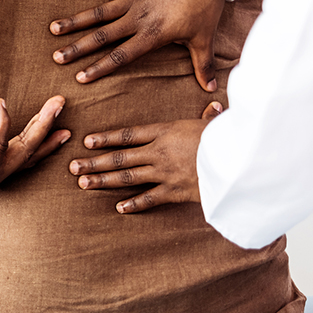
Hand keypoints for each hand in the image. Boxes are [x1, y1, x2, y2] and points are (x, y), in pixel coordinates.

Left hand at [0, 95, 70, 191]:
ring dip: (42, 124)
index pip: (27, 155)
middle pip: (32, 149)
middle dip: (49, 127)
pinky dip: (2, 122)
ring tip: (55, 104)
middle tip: (63, 105)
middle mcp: (0, 173)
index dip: (46, 144)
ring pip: (25, 146)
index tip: (64, 132)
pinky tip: (3, 104)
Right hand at [49, 0, 228, 91]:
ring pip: (98, 12)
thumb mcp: (204, 38)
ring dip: (75, 20)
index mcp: (152, 35)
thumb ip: (202, 64)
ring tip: (54, 28)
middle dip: (77, 48)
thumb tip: (210, 88)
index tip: (80, 77)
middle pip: (102, 36)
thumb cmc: (206, 7)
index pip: (121, 56)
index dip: (99, 68)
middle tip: (57, 57)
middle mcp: (137, 18)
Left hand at [69, 102, 222, 212]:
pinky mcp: (175, 192)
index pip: (128, 134)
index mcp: (166, 131)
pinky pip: (150, 199)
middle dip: (94, 161)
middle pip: (119, 157)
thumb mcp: (216, 123)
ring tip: (83, 182)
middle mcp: (159, 152)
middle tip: (72, 166)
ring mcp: (165, 173)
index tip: (87, 141)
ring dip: (103, 181)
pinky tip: (118, 207)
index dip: (106, 138)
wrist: (240, 162)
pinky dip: (134, 204)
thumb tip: (215, 104)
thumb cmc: (229, 137)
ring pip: (127, 177)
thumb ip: (209, 116)